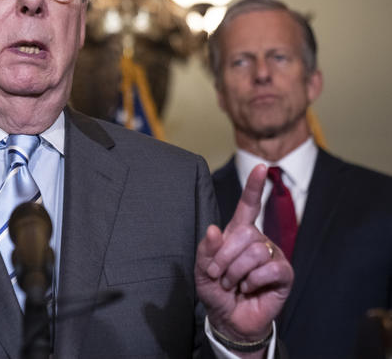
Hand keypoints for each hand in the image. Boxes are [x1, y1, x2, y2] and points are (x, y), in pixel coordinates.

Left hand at [195, 164, 293, 343]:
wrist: (229, 318)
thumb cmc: (216, 290)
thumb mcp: (202, 270)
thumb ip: (206, 250)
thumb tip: (214, 229)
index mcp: (238, 233)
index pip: (248, 206)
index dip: (255, 187)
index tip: (262, 167)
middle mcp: (258, 240)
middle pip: (245, 233)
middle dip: (225, 257)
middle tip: (218, 275)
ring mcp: (273, 256)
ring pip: (255, 252)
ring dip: (236, 272)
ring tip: (234, 284)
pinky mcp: (284, 274)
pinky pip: (269, 269)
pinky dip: (253, 281)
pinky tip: (250, 288)